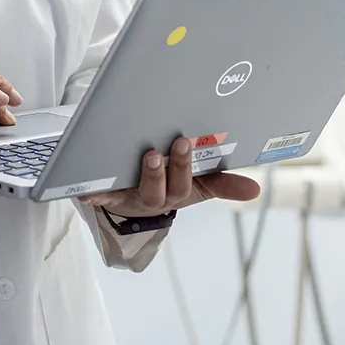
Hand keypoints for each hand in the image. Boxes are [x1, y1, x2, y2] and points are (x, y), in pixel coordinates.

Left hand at [85, 137, 261, 218]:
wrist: (132, 200)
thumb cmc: (169, 186)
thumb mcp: (198, 185)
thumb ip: (224, 184)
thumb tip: (255, 190)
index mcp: (181, 192)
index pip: (193, 185)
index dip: (194, 169)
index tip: (193, 145)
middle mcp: (159, 197)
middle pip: (169, 189)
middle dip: (176, 167)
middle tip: (180, 143)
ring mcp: (135, 197)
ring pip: (142, 191)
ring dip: (148, 175)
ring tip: (151, 156)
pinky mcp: (111, 196)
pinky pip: (104, 196)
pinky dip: (97, 194)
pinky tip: (89, 191)